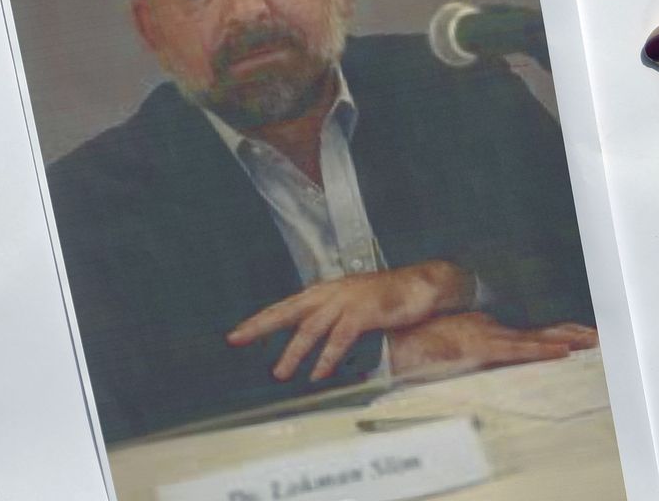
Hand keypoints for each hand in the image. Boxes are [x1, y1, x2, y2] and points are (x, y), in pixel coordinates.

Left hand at [226, 260, 472, 381]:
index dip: (261, 320)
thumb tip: (315, 346)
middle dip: (261, 325)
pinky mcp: (364, 312)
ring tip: (280, 373)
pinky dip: (327, 356)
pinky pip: (340, 338)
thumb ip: (333, 322)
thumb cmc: (388, 299)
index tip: (237, 333)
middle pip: (288, 310)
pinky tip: (318, 373)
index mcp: (325, 292)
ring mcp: (347, 301)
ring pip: (311, 327)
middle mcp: (331, 294)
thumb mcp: (354, 307)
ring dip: (294, 352)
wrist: (422, 285)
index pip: (286, 307)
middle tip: (237, 340)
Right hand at [389, 312, 597, 379]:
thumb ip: (461, 347)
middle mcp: (487, 326)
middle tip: (594, 335)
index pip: (523, 331)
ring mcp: (484, 335)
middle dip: (566, 333)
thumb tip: (468, 353)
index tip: (573, 334)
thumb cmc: (411, 345)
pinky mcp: (479, 346)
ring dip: (564, 339)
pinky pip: (516, 350)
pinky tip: (562, 352)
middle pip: (535, 330)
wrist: (389, 338)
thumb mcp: (442, 345)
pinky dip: (540, 350)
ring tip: (590, 340)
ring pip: (533, 337)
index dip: (550, 333)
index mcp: (480, 327)